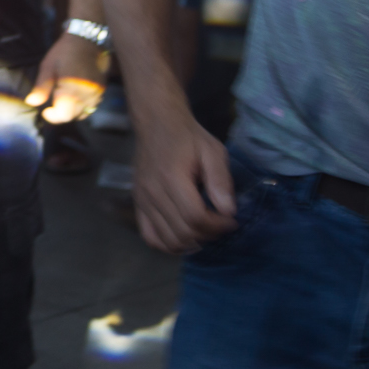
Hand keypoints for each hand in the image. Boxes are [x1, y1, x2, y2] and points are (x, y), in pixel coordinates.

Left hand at [26, 33, 105, 123]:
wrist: (86, 40)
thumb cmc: (64, 52)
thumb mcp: (48, 67)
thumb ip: (41, 87)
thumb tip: (32, 102)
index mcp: (71, 89)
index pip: (64, 115)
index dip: (53, 116)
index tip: (46, 111)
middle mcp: (86, 94)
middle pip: (74, 116)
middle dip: (62, 114)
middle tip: (52, 104)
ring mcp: (96, 93)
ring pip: (84, 113)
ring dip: (73, 111)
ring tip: (63, 99)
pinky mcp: (101, 90)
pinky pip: (92, 106)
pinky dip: (82, 106)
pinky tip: (74, 96)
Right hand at [132, 109, 237, 253]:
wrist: (156, 123)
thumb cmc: (188, 136)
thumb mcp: (213, 150)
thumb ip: (220, 180)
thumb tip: (228, 212)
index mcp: (172, 177)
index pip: (195, 217)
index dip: (217, 226)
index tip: (230, 220)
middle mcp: (153, 192)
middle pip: (182, 232)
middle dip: (208, 235)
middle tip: (221, 224)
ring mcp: (142, 200)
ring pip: (167, 239)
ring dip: (190, 243)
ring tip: (204, 231)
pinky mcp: (137, 204)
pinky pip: (150, 237)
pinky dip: (168, 245)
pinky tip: (184, 237)